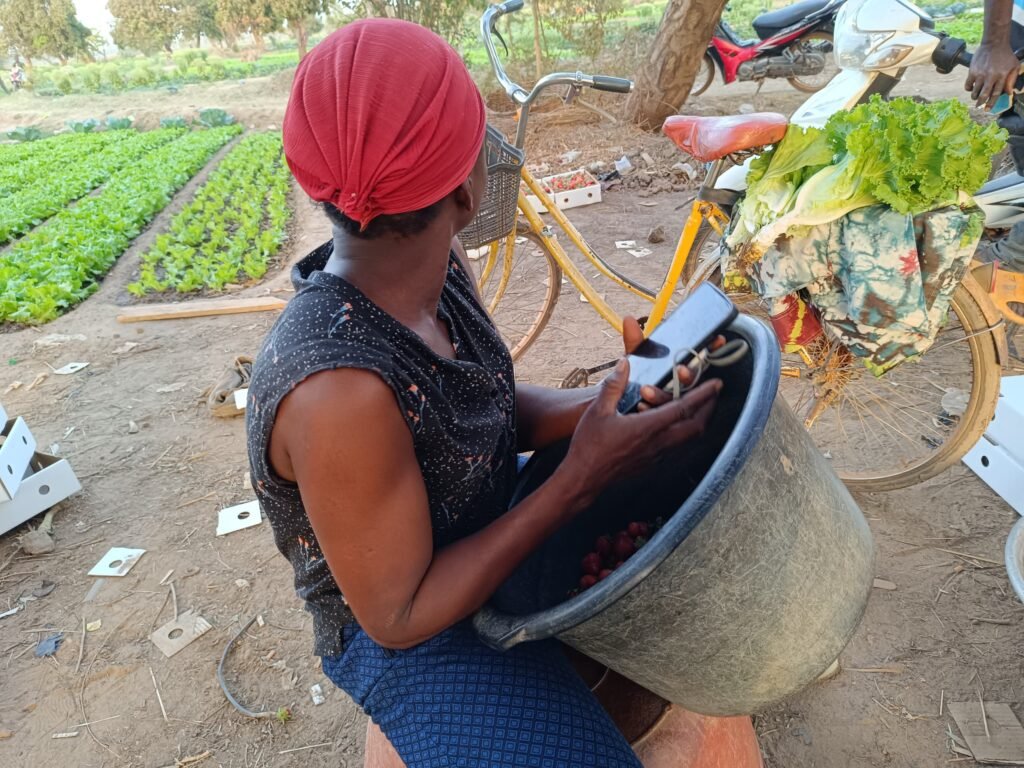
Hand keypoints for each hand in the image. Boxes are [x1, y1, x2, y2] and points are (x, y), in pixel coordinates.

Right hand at [557, 357, 721, 502]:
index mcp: (648, 428)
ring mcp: (657, 456)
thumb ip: (614, 385)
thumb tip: (624, 363)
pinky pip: (678, 446)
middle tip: (712, 394)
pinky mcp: (653, 463)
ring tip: (698, 407)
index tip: (717, 383)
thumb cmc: (589, 445)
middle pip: (696, 426)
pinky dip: (685, 432)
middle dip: (709, 408)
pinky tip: (676, 425)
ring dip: (698, 421)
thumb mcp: (598, 411)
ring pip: (690, 438)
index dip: (703, 395)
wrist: (583, 479)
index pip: (684, 408)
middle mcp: (658, 443)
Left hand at [621, 315, 723, 411]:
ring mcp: (674, 408)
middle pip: (692, 383)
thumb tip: (628, 319)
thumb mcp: (635, 365)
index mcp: (681, 373)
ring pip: (678, 403)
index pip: (700, 360)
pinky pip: (664, 419)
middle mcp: (682, 390)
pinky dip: (651, 411)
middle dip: (690, 376)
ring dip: (664, 395)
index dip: (711, 349)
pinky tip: (640, 405)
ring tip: (646, 390)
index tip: (718, 338)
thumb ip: (635, 345)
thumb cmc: (633, 384)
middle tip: (681, 369)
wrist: (617, 416)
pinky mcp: (662, 423)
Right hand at [966, 42, 1018, 108]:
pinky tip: (971, 88)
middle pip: (984, 95)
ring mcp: (980, 74)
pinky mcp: (972, 71)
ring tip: (975, 97)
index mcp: (1001, 76)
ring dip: (975, 97)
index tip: (987, 109)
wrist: (994, 43)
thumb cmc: (1005, 55)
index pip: (996, 94)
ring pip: (975, 92)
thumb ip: (1012, 80)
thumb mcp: (1014, 66)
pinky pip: (968, 85)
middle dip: (981, 103)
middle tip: (979, 107)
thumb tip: (1008, 93)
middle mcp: (991, 76)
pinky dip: (968, 89)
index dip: (991, 103)